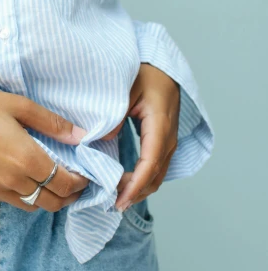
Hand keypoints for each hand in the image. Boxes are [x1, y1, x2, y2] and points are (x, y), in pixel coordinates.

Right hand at [0, 87, 91, 212]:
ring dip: (47, 198)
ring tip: (52, 183)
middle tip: (75, 183)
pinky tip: (26, 179)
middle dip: (68, 196)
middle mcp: (14, 180)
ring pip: (32, 206)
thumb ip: (52, 123)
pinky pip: (12, 201)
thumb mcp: (19, 105)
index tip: (85, 175)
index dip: (80, 183)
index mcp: (27, 158)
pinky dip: (26, 196)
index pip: (64, 184)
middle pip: (52, 202)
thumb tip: (80, 136)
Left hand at [114, 63, 179, 210]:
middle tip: (110, 203)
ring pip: (157, 175)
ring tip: (115, 199)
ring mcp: (168, 140)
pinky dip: (142, 180)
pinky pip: (155, 167)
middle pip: (155, 175)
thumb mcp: (125, 88)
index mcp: (160, 124)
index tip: (118, 199)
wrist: (161, 66)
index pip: (149, 162)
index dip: (135, 184)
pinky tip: (126, 186)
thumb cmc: (143, 73)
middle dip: (134, 193)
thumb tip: (101, 139)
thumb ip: (114, 113)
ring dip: (138, 189)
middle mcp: (169, 137)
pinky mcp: (164, 141)